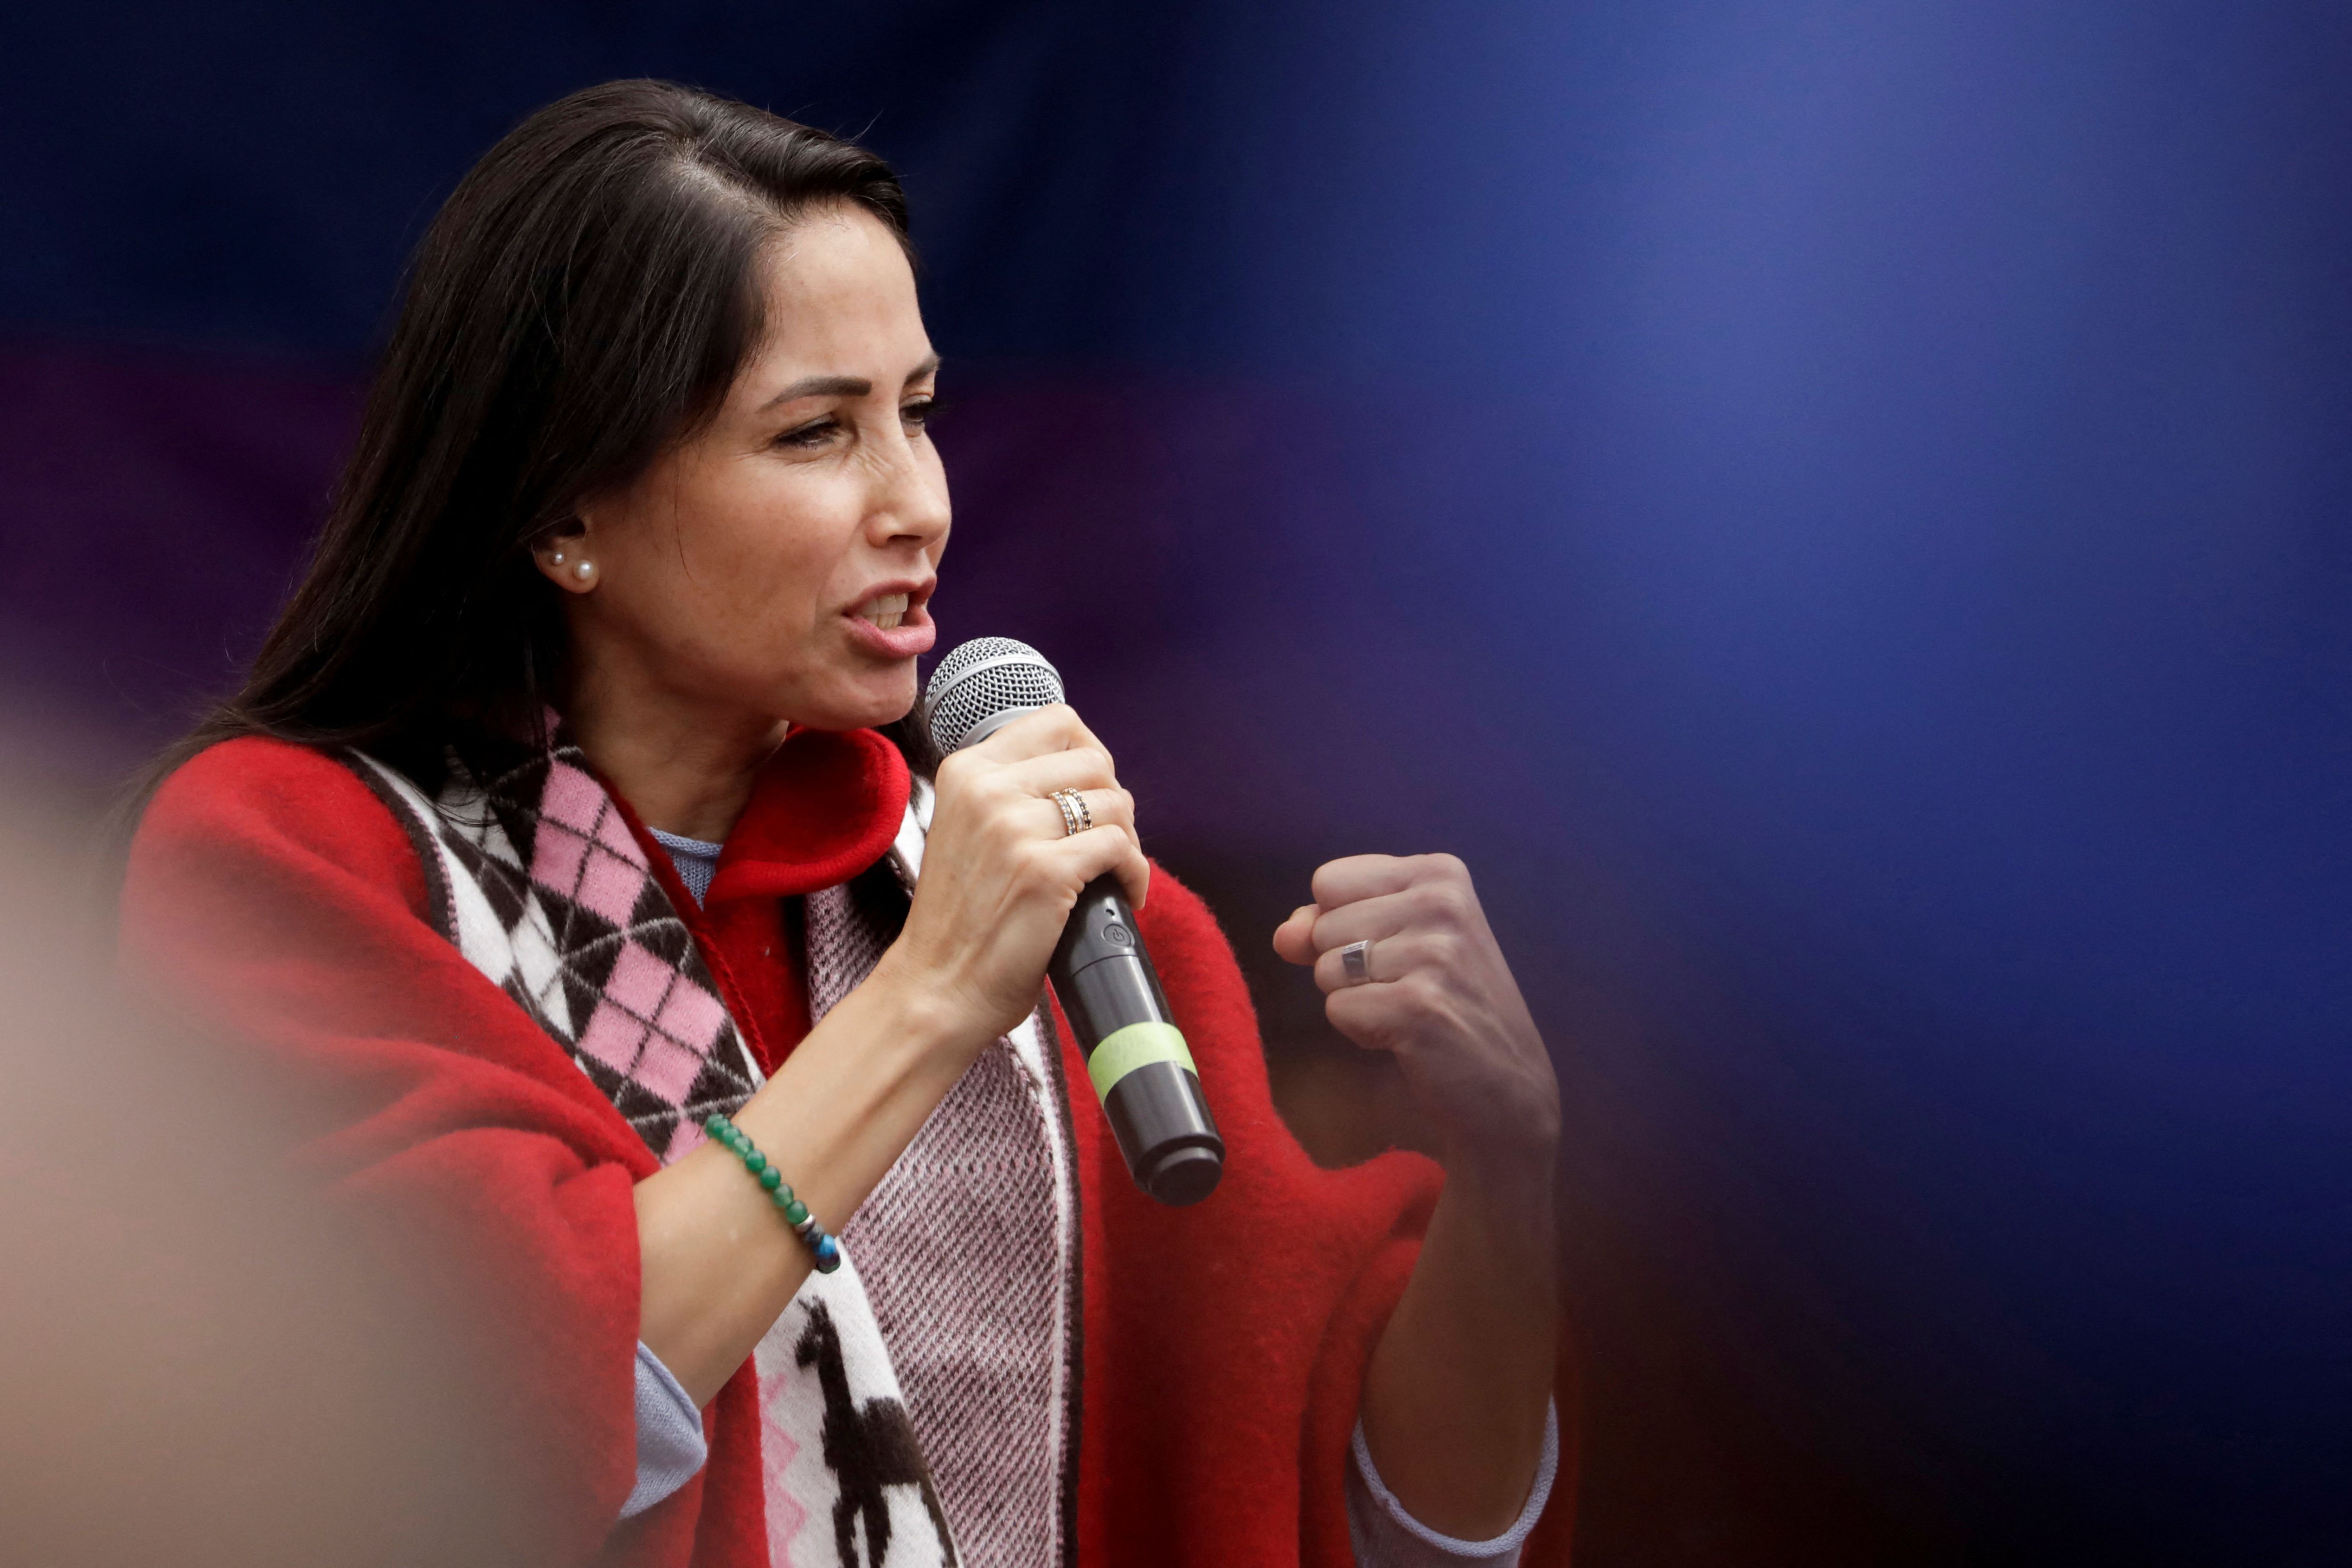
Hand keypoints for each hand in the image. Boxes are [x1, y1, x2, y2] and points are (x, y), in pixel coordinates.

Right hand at [879, 705, 1148, 1049]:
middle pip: (1095, 760)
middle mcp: (989, 789)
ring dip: (1129, 839)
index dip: (1090, 754)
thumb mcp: (966, 830)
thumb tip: (1081, 776)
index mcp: (967, 772)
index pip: (1056, 721)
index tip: (1094, 791)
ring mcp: (1017, 828)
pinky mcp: (1046, 871)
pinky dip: (1136, 874)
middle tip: (1108, 841)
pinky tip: (1124, 894)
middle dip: (1114, 801)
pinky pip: (1123, 848)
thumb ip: (1009, 794)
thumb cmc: (959, 920)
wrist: (936, 988)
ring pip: (1115, 802)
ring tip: (1114, 871)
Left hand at [1273, 855, 1557, 1169]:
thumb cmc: (1446, 1009)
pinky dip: (1363, 1032)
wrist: (1506, 1090)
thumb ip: (1330, 925)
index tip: (1393, 952)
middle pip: (1322, 926)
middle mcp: (1443, 902)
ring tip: (1409, 1013)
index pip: (1328, 882)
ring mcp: (1435, 953)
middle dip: (1346, 968)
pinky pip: (1339, 1010)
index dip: (1340, 926)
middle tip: (1407, 990)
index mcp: (1440, 873)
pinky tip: (1410, 1039)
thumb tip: (1285, 935)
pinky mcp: (1421, 1005)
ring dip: (1355, 1002)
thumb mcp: (1395, 945)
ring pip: (1327, 969)